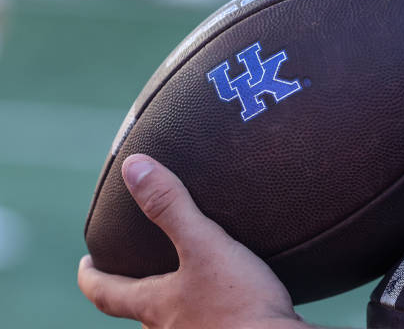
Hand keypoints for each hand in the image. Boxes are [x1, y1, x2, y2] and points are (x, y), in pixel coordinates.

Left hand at [78, 154, 314, 328]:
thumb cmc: (239, 304)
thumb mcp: (205, 246)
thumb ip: (171, 207)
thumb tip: (134, 168)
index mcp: (157, 306)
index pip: (107, 294)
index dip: (91, 278)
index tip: (85, 265)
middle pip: (139, 313)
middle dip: (132, 293)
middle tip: (134, 273)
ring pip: (172, 323)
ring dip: (170, 306)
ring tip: (181, 286)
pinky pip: (205, 324)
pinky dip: (204, 311)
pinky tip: (225, 300)